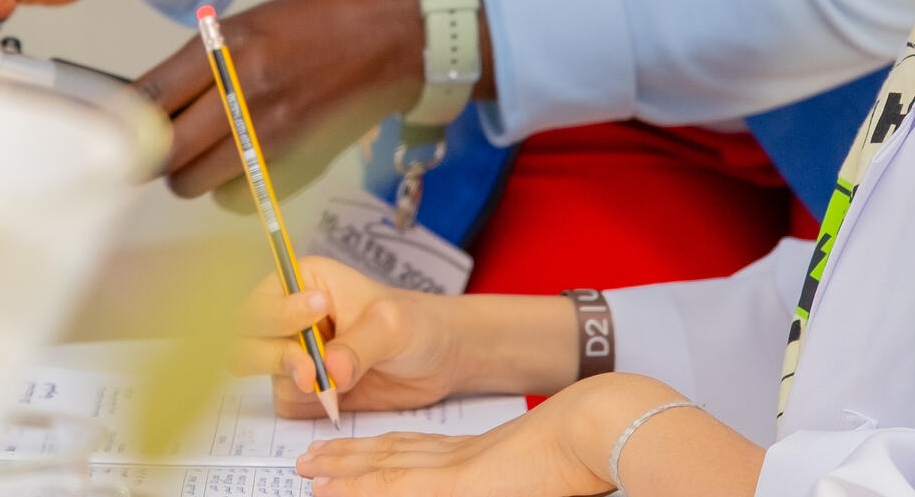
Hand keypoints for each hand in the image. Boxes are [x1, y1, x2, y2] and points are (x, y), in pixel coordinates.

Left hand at [133, 0, 432, 198]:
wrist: (390, 44)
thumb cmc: (319, 24)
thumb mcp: (248, 23)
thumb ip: (200, 62)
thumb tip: (152, 101)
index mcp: (228, 50)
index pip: (152, 97)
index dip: (123, 120)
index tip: (111, 130)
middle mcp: (244, 94)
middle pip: (166, 150)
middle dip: (151, 154)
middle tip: (155, 147)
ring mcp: (270, 136)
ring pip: (194, 181)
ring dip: (187, 173)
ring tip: (201, 153)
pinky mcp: (294, 166)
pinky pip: (235, 199)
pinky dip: (227, 191)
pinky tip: (237, 167)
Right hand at [233, 256, 461, 415]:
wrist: (438, 360)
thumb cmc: (416, 324)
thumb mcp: (393, 325)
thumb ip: (358, 346)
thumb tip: (330, 371)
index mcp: (301, 282)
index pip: (262, 298)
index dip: (278, 313)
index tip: (317, 315)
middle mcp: (288, 318)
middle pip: (244, 338)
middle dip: (275, 357)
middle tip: (311, 371)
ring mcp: (294, 355)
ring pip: (263, 375)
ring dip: (294, 384)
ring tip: (334, 386)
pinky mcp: (305, 390)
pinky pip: (286, 403)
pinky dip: (305, 406)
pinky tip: (336, 398)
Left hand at [295, 373, 757, 496]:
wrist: (604, 426)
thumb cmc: (594, 448)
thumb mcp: (542, 469)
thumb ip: (514, 473)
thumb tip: (511, 475)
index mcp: (483, 454)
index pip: (420, 451)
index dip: (381, 452)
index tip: (353, 453)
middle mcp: (464, 456)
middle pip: (394, 455)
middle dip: (351, 461)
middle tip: (312, 459)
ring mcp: (459, 469)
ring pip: (385, 470)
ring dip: (344, 473)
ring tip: (309, 470)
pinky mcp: (459, 484)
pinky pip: (397, 486)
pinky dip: (361, 488)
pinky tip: (330, 488)